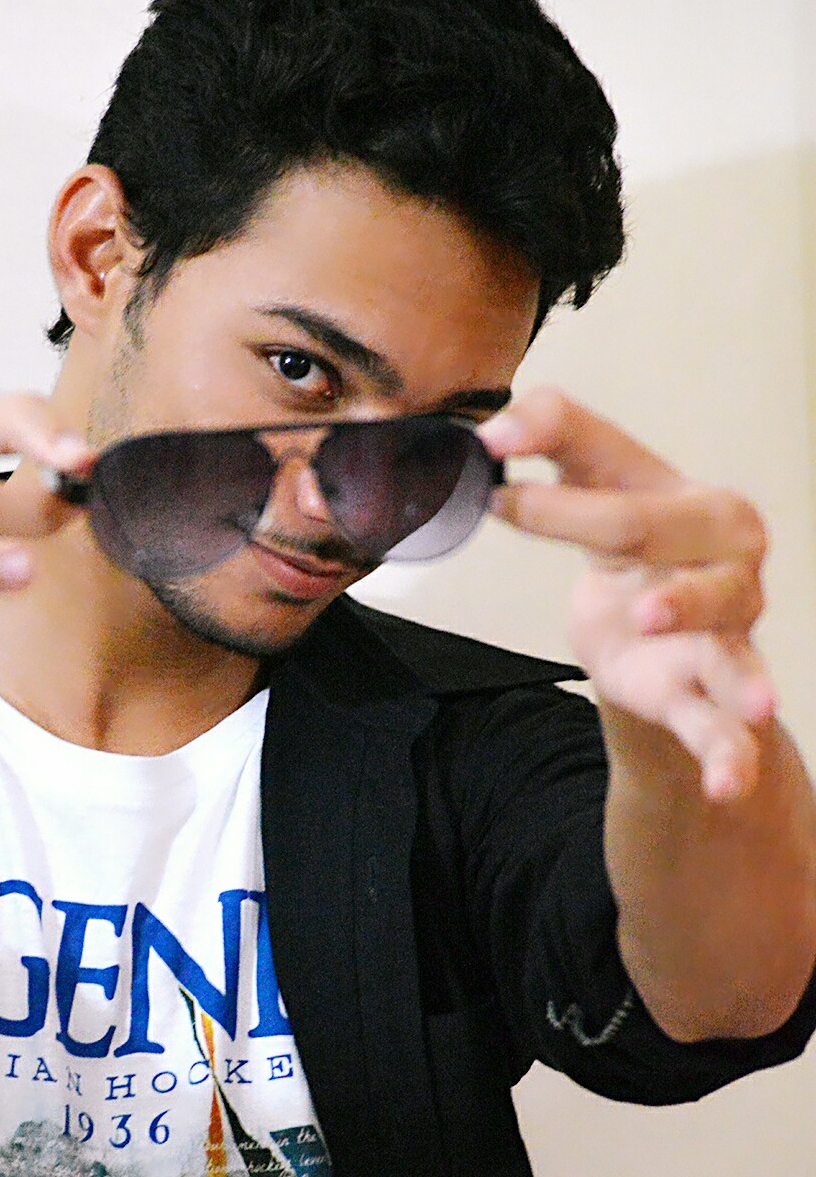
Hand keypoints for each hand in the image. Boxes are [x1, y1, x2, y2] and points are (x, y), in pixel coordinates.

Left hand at [478, 388, 775, 801]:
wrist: (655, 633)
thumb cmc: (629, 544)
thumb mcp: (594, 481)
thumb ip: (551, 435)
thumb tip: (491, 430)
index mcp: (691, 500)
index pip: (612, 470)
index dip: (549, 477)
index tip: (484, 468)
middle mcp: (724, 556)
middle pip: (647, 528)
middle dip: (583, 520)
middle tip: (514, 510)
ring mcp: (724, 627)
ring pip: (716, 618)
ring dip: (687, 611)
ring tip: (650, 614)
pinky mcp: (708, 692)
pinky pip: (722, 727)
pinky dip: (728, 755)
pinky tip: (726, 783)